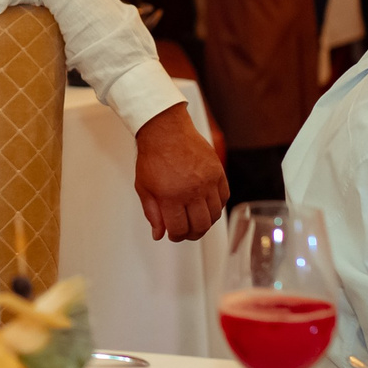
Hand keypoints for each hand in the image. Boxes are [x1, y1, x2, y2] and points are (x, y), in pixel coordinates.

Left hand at [133, 104, 226, 242]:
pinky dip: (216, 206)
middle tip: (186, 231)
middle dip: (192, 234)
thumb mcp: (144, 187)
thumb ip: (152, 213)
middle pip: (201, 226)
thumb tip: (158, 233)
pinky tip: (206, 204)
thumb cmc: (153, 156)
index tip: (174, 234)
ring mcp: (208, 182)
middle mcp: (193, 191)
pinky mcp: (218, 173)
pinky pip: (224, 198)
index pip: (180, 229)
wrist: (166, 131)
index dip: (176, 236)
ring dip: (205, 222)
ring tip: (195, 218)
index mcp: (171, 197)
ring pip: (214, 215)